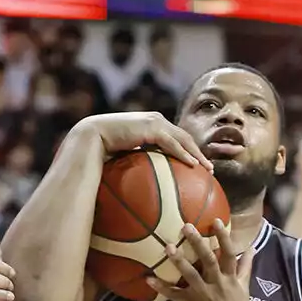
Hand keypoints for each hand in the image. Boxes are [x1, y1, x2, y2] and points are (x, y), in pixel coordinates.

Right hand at [76, 112, 212, 169]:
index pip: (174, 136)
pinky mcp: (152, 127)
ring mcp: (155, 122)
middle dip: (197, 152)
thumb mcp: (124, 153)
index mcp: (151, 125)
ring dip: (196, 154)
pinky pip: (173, 143)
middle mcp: (156, 120)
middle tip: (208, 167)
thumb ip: (136, 160)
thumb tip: (139, 180)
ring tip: (206, 168)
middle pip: (184, 136)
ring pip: (183, 139)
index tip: (196, 163)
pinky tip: (192, 165)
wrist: (92, 135)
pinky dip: (184, 154)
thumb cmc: (103, 148)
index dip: (187, 149)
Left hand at [145, 220, 252, 300]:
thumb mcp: (245, 289)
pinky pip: (174, 295)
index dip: (223, 237)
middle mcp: (219, 284)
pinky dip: (161, 287)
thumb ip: (245, 268)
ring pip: (191, 274)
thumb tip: (251, 248)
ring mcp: (205, 295)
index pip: (229, 254)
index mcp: (232, 279)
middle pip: (209, 259)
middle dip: (198, 242)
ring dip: (179, 260)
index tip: (216, 220)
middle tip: (186, 226)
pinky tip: (149, 279)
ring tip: (168, 247)